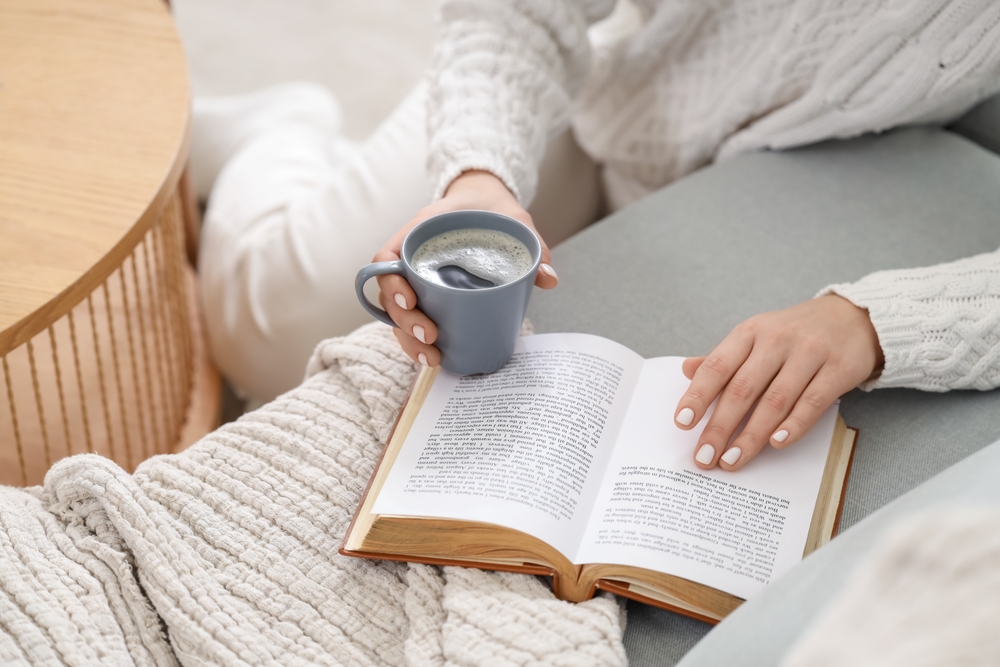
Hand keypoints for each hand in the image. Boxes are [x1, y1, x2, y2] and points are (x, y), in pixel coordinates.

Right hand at [373, 170, 557, 365]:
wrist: (486, 204)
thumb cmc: (493, 209)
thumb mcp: (514, 219)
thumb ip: (532, 244)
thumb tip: (548, 279)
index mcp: (419, 233)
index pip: (386, 258)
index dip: (391, 283)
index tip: (410, 301)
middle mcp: (410, 258)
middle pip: (389, 295)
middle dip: (405, 322)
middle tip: (431, 336)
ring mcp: (417, 279)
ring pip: (398, 315)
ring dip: (408, 340)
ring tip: (432, 358)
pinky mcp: (430, 296)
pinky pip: (415, 319)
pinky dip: (418, 341)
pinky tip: (436, 357)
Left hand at [674, 295, 883, 470]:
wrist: (854, 317)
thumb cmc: (795, 333)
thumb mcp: (756, 337)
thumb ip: (723, 358)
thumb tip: (686, 370)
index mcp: (749, 333)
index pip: (717, 366)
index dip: (698, 395)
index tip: (682, 422)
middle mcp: (776, 341)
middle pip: (742, 389)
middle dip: (720, 427)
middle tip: (704, 456)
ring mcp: (809, 354)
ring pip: (775, 400)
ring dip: (751, 435)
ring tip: (733, 460)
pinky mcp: (838, 369)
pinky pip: (813, 402)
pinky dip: (794, 425)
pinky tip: (776, 443)